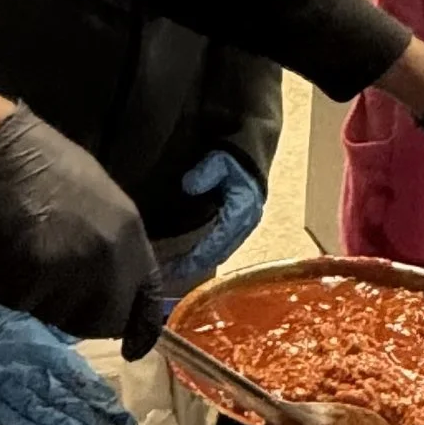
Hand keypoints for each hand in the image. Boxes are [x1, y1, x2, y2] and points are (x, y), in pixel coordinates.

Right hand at [0, 105, 166, 355]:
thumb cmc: (44, 166)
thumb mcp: (100, 201)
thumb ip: (112, 247)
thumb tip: (113, 290)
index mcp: (130, 233)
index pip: (147, 294)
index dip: (141, 328)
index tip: (133, 350)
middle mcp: (110, 255)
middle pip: (101, 320)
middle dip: (72, 314)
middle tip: (43, 288)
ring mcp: (74, 265)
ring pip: (52, 313)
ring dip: (29, 293)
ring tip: (16, 253)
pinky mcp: (36, 271)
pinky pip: (16, 300)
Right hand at [0, 304, 135, 424]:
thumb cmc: (14, 325)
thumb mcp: (45, 323)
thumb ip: (69, 341)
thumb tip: (96, 349)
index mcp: (42, 349)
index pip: (77, 378)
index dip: (99, 398)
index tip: (120, 414)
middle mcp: (26, 371)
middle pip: (64, 401)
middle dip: (93, 421)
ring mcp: (6, 389)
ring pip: (42, 414)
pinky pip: (13, 420)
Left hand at [155, 148, 266, 293]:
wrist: (254, 150)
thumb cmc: (236, 156)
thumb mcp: (220, 159)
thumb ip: (206, 171)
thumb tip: (189, 186)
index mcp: (242, 211)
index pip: (216, 243)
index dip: (195, 258)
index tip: (174, 268)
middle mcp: (246, 224)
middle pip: (218, 254)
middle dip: (194, 266)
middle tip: (169, 274)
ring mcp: (245, 226)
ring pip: (221, 253)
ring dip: (200, 263)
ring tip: (176, 270)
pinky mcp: (240, 224)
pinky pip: (223, 246)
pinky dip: (207, 254)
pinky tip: (190, 257)